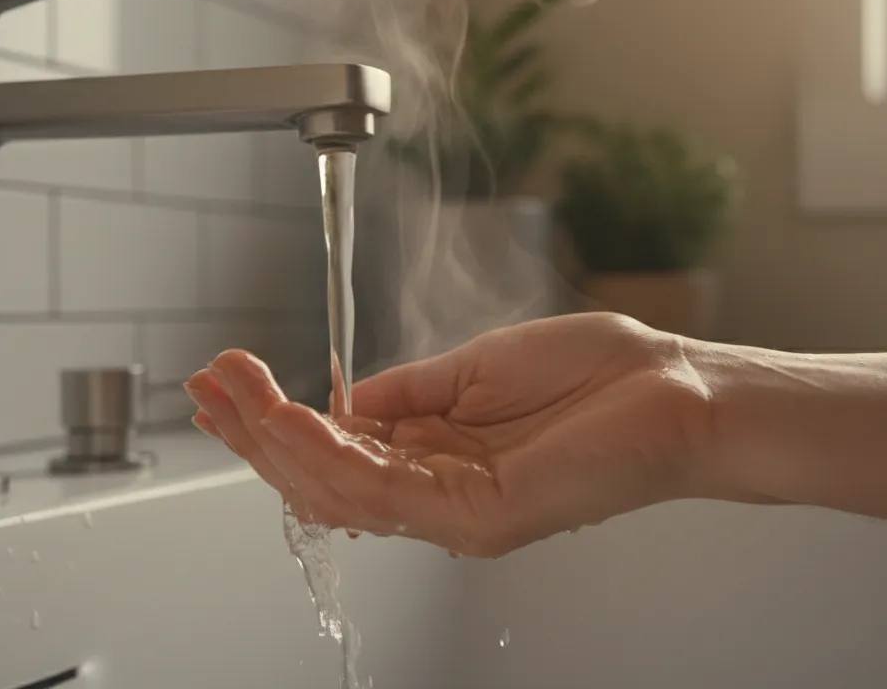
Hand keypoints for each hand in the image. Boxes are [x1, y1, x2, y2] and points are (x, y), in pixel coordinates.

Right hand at [184, 313, 718, 556]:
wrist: (676, 388)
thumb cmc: (597, 377)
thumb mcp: (473, 370)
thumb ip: (403, 392)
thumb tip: (341, 394)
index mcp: (434, 458)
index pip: (333, 452)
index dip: (272, 420)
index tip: (228, 377)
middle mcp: (437, 494)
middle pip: (321, 478)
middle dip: (257, 431)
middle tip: (210, 383)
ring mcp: (456, 512)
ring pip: (338, 491)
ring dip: (275, 438)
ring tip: (233, 391)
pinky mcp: (481, 516)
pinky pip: (385, 491)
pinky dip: (328, 452)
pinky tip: (291, 415)